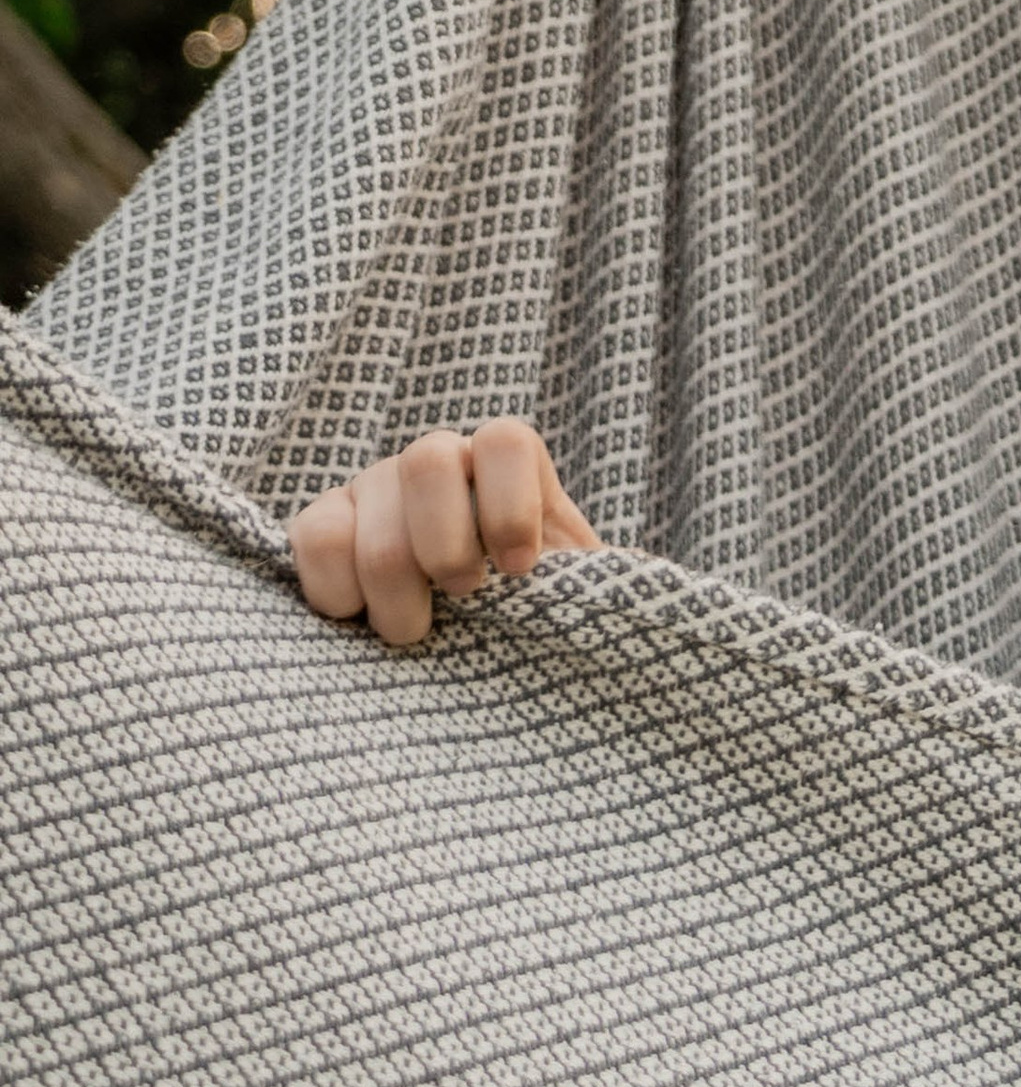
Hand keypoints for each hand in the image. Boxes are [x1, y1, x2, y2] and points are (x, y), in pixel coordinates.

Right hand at [288, 419, 599, 648]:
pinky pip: (310, 536)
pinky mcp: (324, 524)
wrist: (478, 647)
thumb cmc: (536, 617)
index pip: (505, 440)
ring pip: (367, 508)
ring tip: (419, 633)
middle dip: (445, 549)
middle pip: (428, 461)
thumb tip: (644, 591)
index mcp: (508, 463)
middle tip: (466, 603)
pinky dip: (335, 590)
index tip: (522, 572)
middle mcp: (438, 460)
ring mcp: (374, 486)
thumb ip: (596, 580)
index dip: (510, 505)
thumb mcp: (576, 595)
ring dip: (393, 591)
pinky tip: (362, 620)